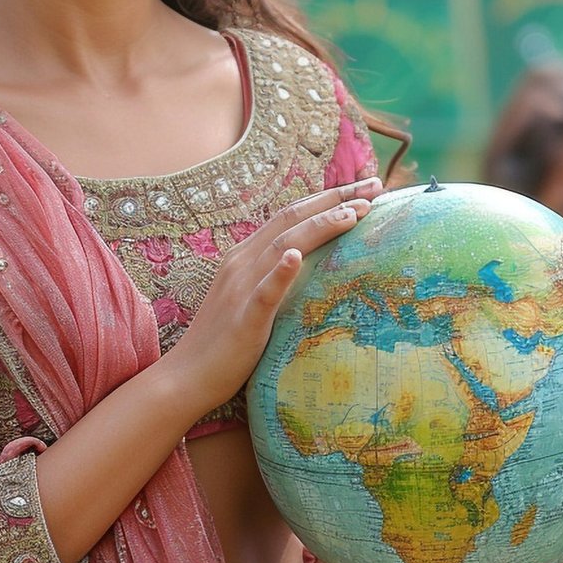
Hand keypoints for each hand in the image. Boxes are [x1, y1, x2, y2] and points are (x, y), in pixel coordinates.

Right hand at [169, 177, 382, 407]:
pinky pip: (263, 292)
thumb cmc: (226, 341)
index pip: (291, 215)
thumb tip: (308, 264)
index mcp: (245, 255)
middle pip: (292, 219)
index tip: (365, 189)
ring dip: (320, 226)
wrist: (187, 375)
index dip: (327, 198)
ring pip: (283, 245)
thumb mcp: (251, 296)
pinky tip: (295, 257)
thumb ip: (274, 275)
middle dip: (336, 199)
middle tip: (375, 186)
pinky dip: (279, 272)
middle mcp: (242, 262)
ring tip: (354, 213)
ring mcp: (240, 288)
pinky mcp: (244, 319)